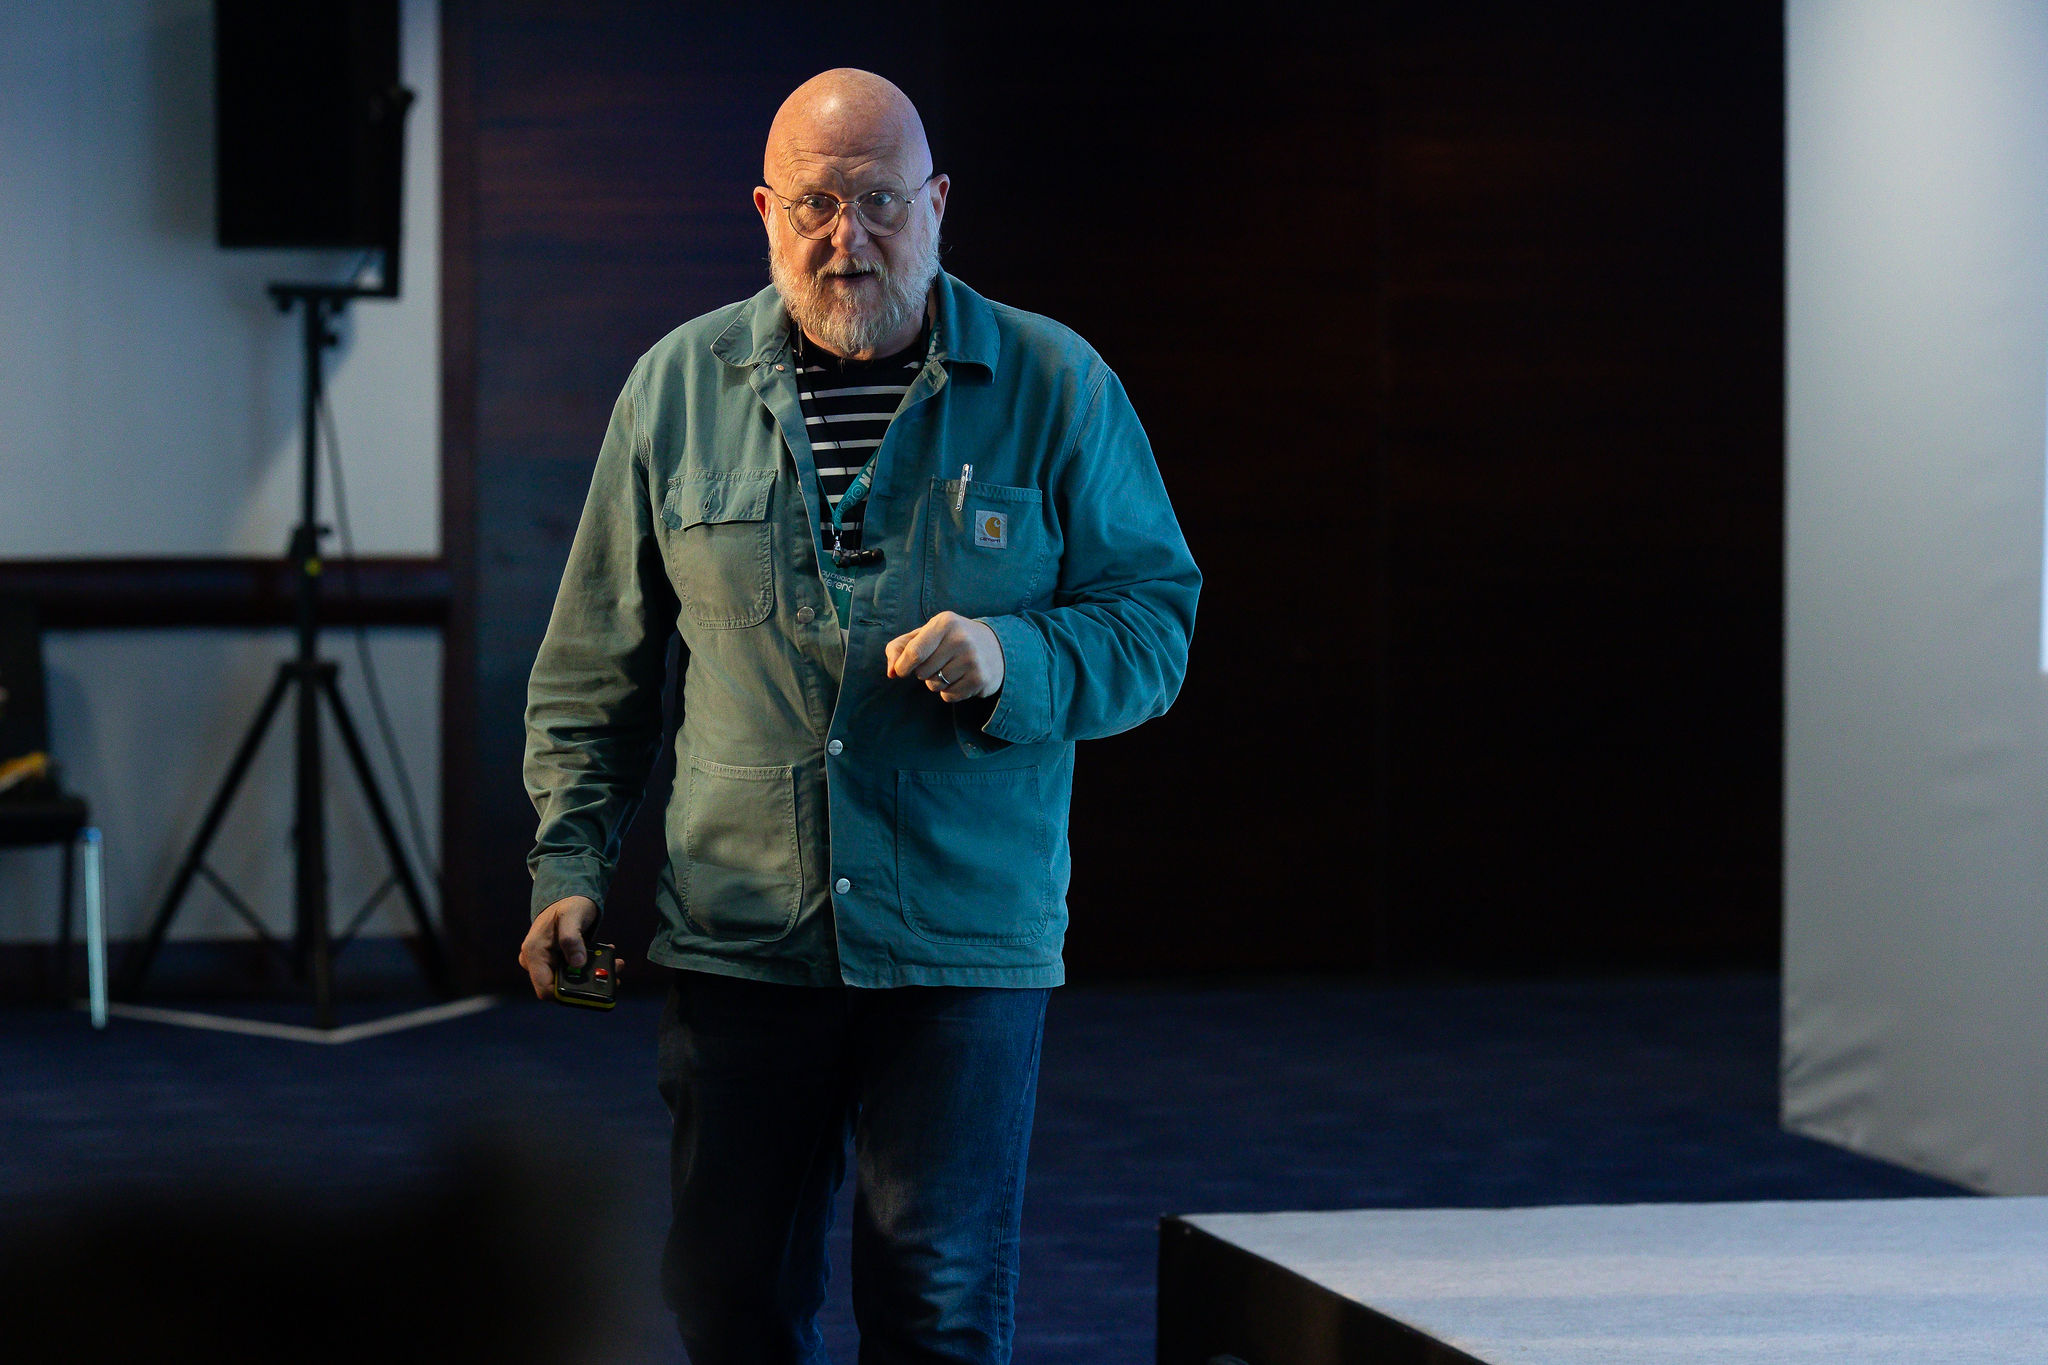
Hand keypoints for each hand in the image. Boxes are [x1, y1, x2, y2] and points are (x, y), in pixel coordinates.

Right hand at [518, 895, 615, 999]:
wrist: (568, 899)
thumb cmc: (568, 905)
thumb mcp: (571, 916)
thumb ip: (572, 939)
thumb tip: (577, 964)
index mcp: (534, 953)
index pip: (545, 989)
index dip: (566, 994)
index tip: (590, 988)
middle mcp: (537, 962)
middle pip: (561, 988)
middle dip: (586, 985)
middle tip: (611, 974)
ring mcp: (548, 964)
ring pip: (571, 983)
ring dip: (593, 977)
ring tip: (614, 965)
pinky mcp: (559, 963)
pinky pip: (576, 974)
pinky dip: (592, 969)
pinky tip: (608, 960)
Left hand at [885, 612, 1004, 701]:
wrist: (996, 646)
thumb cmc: (950, 639)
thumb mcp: (926, 634)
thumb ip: (900, 647)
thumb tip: (891, 673)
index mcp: (945, 622)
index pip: (914, 652)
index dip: (903, 666)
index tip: (902, 670)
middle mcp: (961, 639)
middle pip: (922, 672)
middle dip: (923, 672)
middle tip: (939, 662)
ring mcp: (972, 660)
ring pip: (934, 686)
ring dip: (936, 682)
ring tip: (951, 669)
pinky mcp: (980, 679)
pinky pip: (948, 696)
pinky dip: (949, 692)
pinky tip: (961, 678)